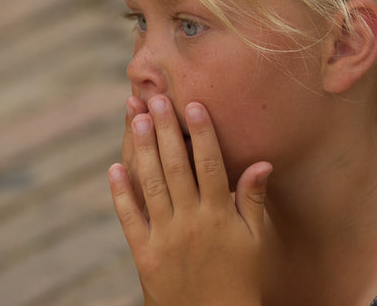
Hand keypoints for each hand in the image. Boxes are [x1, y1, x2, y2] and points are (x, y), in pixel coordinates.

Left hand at [108, 95, 272, 305]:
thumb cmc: (241, 277)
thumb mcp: (255, 239)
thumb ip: (253, 199)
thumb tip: (262, 163)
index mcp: (219, 214)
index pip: (209, 164)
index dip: (201, 132)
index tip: (193, 105)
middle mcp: (191, 220)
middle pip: (176, 166)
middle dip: (165, 130)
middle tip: (156, 98)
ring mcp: (165, 236)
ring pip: (151, 184)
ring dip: (142, 150)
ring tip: (135, 118)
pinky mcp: (145, 253)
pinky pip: (130, 218)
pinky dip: (120, 193)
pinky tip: (114, 168)